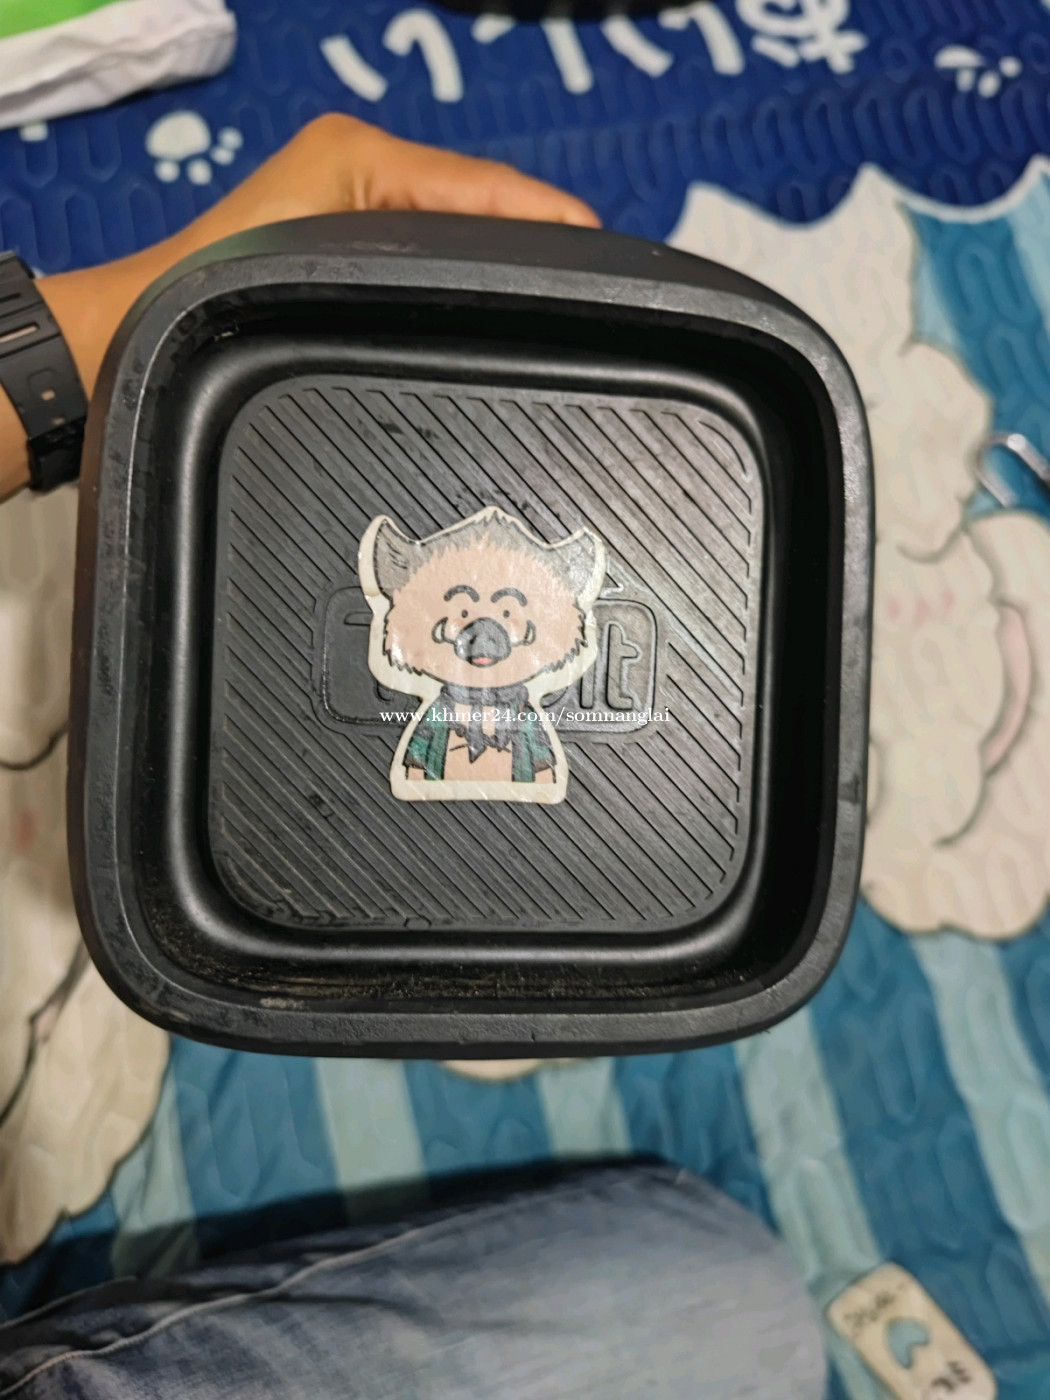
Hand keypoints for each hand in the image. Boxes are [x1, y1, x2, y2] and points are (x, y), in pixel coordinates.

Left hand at [0, 115, 598, 499]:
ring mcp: (358, 218)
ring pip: (462, 247)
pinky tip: (497, 329)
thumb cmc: (216, 299)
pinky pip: (432, 271)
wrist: (139, 339)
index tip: (611, 266)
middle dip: (539, 256)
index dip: (555, 227)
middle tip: (597, 306)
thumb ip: (436, 245)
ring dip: (508, 279)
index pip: (494, 191)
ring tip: (565, 320)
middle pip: (485, 216)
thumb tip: (528, 251)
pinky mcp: (349, 258)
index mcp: (367, 160)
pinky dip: (469, 293)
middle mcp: (368, 177)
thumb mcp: (334, 259)